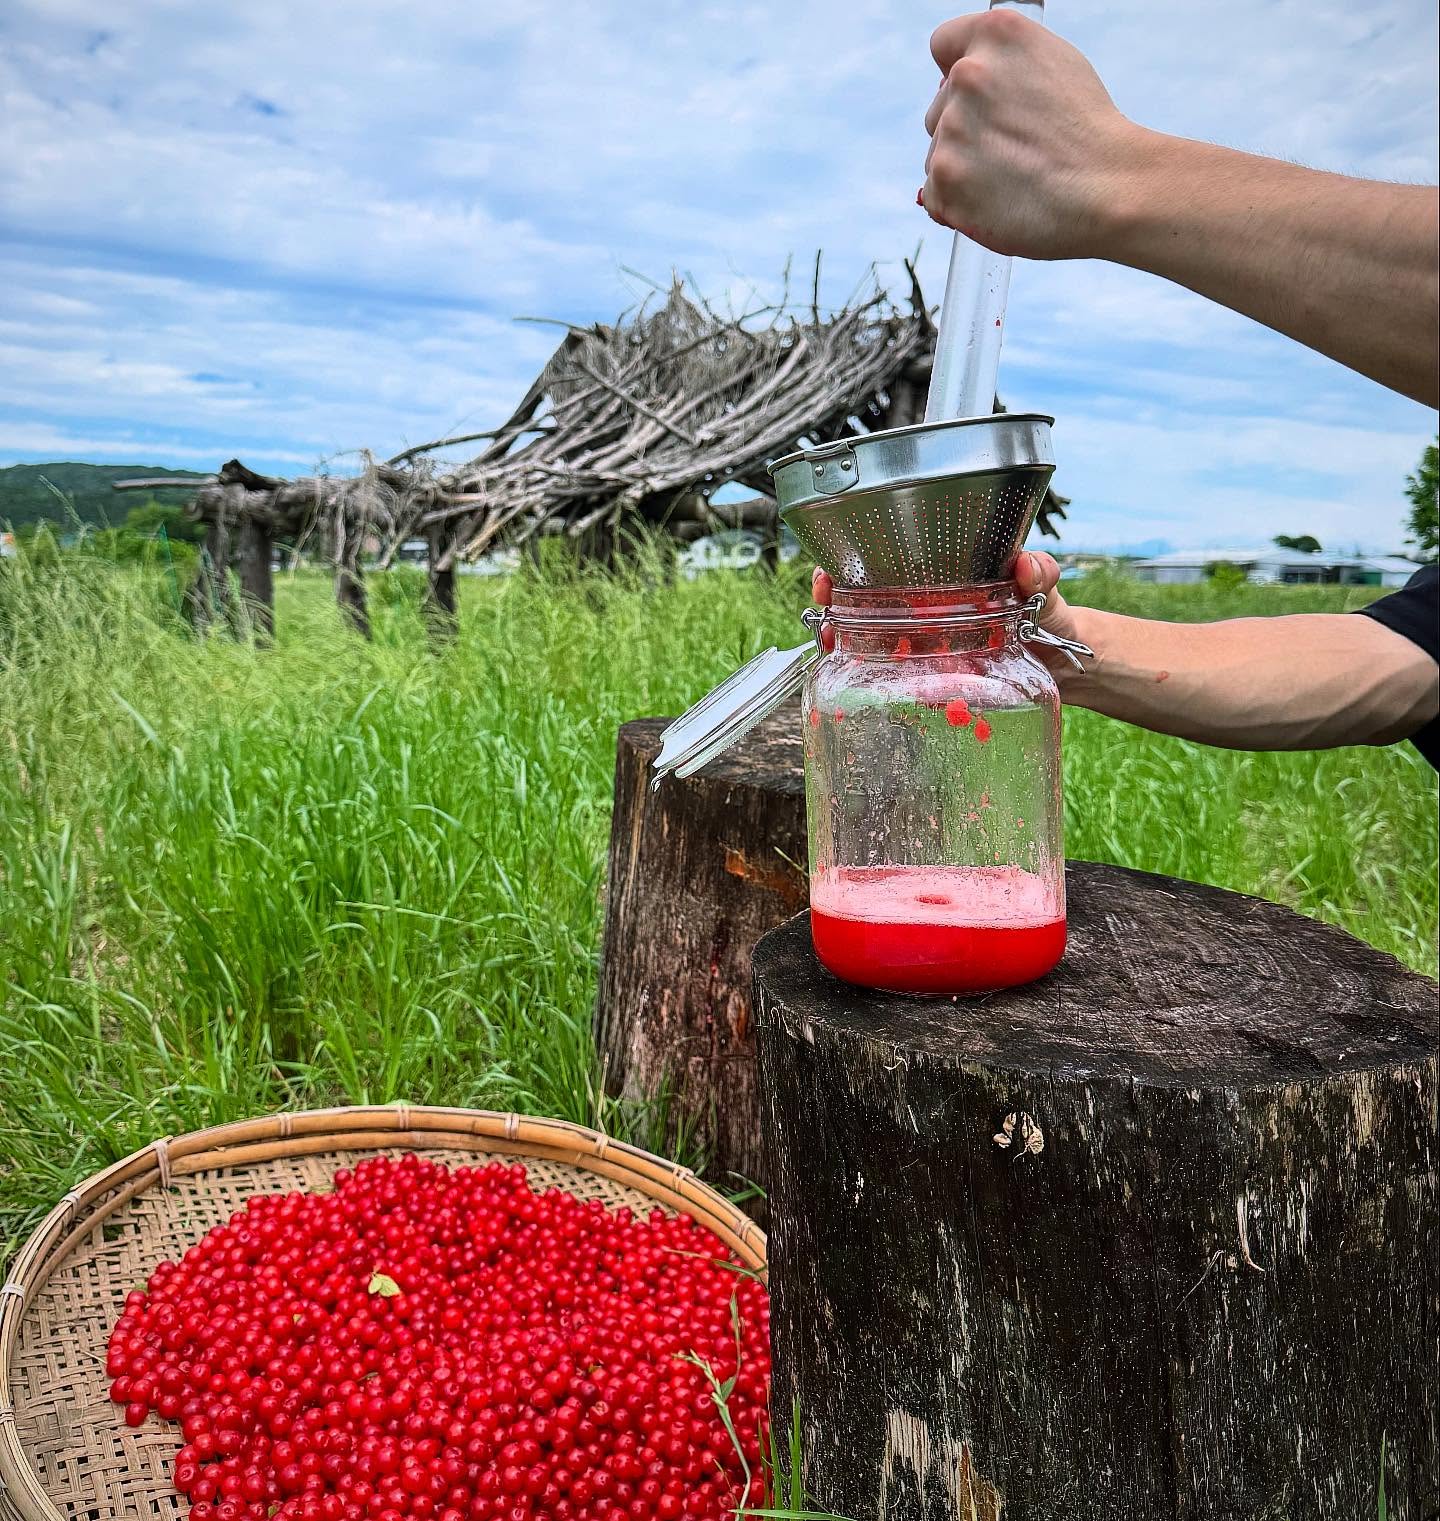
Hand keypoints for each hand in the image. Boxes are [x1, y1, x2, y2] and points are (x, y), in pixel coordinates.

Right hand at [811, 553, 1085, 680]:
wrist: (1069, 666)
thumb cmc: (1052, 619)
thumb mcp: (1047, 594)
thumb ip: (1041, 577)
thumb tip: (1030, 564)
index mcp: (944, 581)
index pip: (887, 563)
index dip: (850, 563)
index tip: (831, 569)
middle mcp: (926, 613)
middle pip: (865, 604)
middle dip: (834, 606)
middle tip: (825, 613)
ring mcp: (928, 648)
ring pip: (874, 644)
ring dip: (847, 647)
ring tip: (834, 648)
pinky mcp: (936, 682)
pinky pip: (901, 682)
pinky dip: (880, 685)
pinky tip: (869, 688)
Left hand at [921, 9, 1143, 259]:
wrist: (1107, 191)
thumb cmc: (1088, 133)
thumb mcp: (1056, 62)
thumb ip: (1003, 61)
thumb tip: (957, 75)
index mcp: (997, 35)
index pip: (944, 45)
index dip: (960, 73)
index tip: (981, 99)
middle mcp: (968, 75)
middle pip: (939, 107)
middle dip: (967, 128)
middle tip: (1016, 148)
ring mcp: (951, 130)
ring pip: (938, 153)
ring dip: (964, 168)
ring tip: (1013, 177)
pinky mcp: (944, 182)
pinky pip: (934, 194)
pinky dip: (958, 204)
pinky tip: (997, 202)